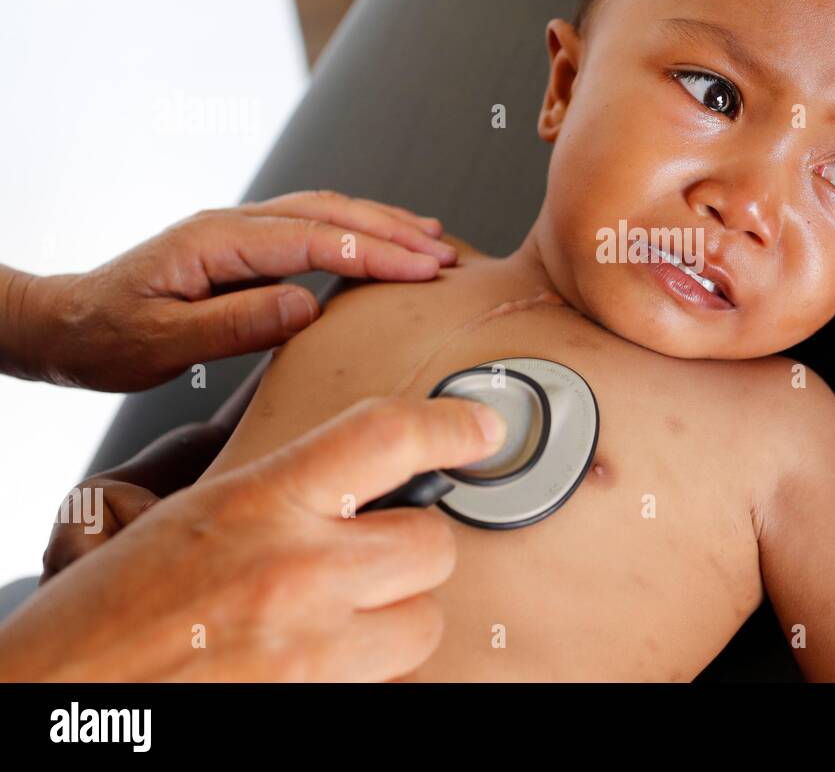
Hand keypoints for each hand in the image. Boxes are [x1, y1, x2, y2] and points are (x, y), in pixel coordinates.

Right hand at [0, 395, 507, 681]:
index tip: (481, 428)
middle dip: (413, 550)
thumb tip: (354, 463)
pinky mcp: (319, 707)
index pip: (386, 437)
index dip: (451, 425)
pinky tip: (323, 662)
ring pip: (425, 623)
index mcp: (259, 503)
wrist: (55, 702)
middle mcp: (297, 573)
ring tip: (342, 620)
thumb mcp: (189, 517)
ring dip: (398, 618)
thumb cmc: (106, 616)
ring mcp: (314, 651)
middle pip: (432, 544)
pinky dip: (371, 672)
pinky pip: (391, 682)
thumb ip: (278, 489)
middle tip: (372, 556)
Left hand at [1, 190, 457, 390]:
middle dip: (394, 232)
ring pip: (326, 213)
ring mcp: (239, 232)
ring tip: (432, 240)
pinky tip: (380, 242)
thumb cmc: (104, 338)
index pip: (316, 239)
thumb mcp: (160, 343)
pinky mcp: (244, 248)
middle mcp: (232, 225)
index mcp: (216, 242)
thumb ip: (234, 324)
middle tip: (446, 256)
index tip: (423, 269)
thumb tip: (304, 306)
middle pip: (331, 214)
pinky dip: (357, 230)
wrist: (65, 324)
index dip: (375, 253)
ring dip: (382, 224)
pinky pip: (313, 227)